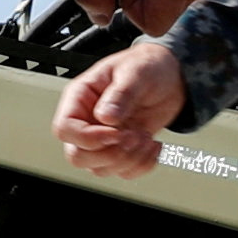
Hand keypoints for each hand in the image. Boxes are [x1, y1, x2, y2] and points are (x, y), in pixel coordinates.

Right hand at [52, 37, 186, 177]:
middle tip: (134, 136)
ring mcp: (103, 139)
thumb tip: (105, 116)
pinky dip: (142, 165)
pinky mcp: (121, 150)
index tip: (115, 133)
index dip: (88, 138)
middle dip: (110, 153)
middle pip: (78, 156)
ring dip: (129, 159)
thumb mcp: (136, 71)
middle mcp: (88, 121)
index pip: (65, 128)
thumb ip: (120, 93)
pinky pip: (123, 171)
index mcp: (81, 98)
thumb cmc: (147, 66)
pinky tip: (153, 146)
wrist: (172, 77)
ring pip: (100, 169)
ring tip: (146, 137)